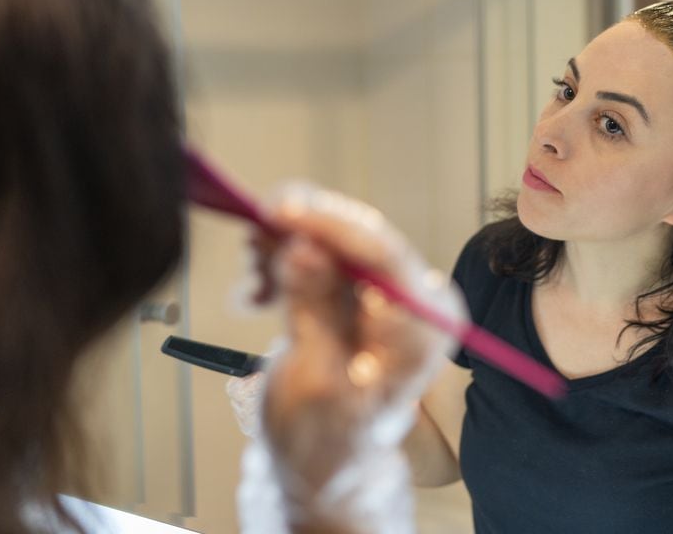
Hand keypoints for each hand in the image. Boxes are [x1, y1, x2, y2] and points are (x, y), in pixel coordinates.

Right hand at [235, 183, 465, 533]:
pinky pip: (320, 251)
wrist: (322, 461)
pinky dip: (283, 258)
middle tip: (251, 239)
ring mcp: (386, 291)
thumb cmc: (325, 438)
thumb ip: (313, 310)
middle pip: (355, 237)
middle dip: (297, 231)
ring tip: (252, 282)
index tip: (276, 211)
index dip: (327, 224)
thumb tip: (304, 247)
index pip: (380, 253)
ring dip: (284, 245)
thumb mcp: (313, 381)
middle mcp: (414, 299)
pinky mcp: (358, 287)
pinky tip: (259, 290)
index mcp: (421, 326)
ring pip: (332, 237)